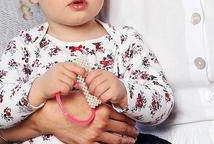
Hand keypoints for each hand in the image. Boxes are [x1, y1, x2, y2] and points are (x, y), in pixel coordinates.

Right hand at [22, 92, 137, 143]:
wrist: (53, 115)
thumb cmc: (70, 104)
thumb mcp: (89, 98)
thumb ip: (101, 101)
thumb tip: (111, 101)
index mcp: (104, 110)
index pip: (122, 116)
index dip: (130, 120)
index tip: (134, 122)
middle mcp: (101, 123)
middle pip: (122, 128)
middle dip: (131, 131)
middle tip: (136, 132)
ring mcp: (94, 135)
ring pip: (116, 139)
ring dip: (126, 140)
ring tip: (131, 140)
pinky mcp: (87, 143)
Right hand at [29, 62, 85, 106]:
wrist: (38, 88)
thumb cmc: (52, 80)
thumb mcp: (61, 73)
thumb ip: (71, 73)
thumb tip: (84, 78)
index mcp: (61, 65)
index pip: (75, 66)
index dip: (81, 71)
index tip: (84, 75)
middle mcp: (59, 69)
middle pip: (74, 76)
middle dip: (72, 82)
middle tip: (64, 83)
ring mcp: (57, 76)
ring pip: (71, 83)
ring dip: (68, 87)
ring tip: (61, 87)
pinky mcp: (55, 84)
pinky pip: (67, 89)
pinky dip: (65, 91)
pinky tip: (59, 91)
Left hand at [86, 69, 127, 108]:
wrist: (120, 91)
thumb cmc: (106, 86)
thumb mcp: (98, 81)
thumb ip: (88, 82)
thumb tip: (77, 85)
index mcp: (101, 72)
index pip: (90, 76)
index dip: (88, 83)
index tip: (90, 86)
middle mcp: (108, 75)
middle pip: (93, 85)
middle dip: (92, 91)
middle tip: (95, 93)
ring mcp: (112, 82)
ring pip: (98, 91)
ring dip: (97, 95)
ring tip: (100, 95)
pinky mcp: (115, 90)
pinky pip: (103, 97)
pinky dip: (103, 99)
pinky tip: (105, 97)